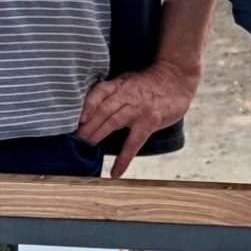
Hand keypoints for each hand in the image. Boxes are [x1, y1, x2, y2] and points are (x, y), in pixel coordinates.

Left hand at [78, 58, 200, 176]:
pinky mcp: (150, 122)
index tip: (75, 119)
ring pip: (113, 123)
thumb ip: (111, 91)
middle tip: (73, 140)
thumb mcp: (127, 79)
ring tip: (85, 148)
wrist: (176, 78)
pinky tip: (115, 172)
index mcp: (119, 84)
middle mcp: (126, 95)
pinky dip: (124, 159)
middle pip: (102, 111)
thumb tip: (89, 106)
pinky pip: (133, 143)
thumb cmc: (149, 81)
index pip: (98, 93)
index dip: (85, 106)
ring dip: (97, 136)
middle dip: (86, 126)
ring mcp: (138, 109)